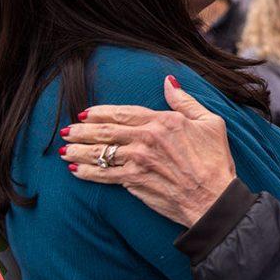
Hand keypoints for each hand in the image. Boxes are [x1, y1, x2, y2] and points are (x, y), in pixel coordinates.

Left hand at [61, 76, 235, 226]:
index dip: (100, 112)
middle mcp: (146, 139)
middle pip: (105, 131)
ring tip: (64, 150)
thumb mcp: (209, 122)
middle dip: (81, 130)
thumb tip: (168, 82)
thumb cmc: (216, 160)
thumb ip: (185, 101)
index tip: (85, 113)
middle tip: (66, 131)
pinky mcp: (134, 182)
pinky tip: (75, 170)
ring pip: (99, 153)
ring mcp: (137, 161)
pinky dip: (86, 172)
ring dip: (78, 150)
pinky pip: (103, 175)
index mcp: (162, 121)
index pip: (122, 112)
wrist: (213, 198)